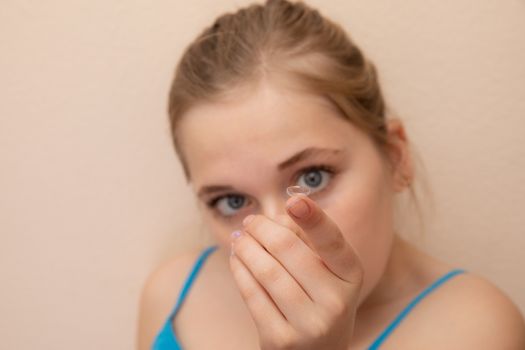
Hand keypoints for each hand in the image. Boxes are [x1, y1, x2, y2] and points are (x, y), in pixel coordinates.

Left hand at [229, 194, 363, 349]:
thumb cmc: (319, 300)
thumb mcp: (326, 273)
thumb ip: (306, 241)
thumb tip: (274, 218)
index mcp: (350, 277)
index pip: (332, 242)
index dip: (314, 219)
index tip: (294, 201)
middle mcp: (335, 302)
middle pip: (288, 250)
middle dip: (262, 228)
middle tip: (251, 221)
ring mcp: (309, 324)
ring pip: (266, 270)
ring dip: (246, 247)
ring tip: (239, 238)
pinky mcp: (281, 339)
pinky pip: (252, 294)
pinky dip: (240, 270)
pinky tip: (237, 259)